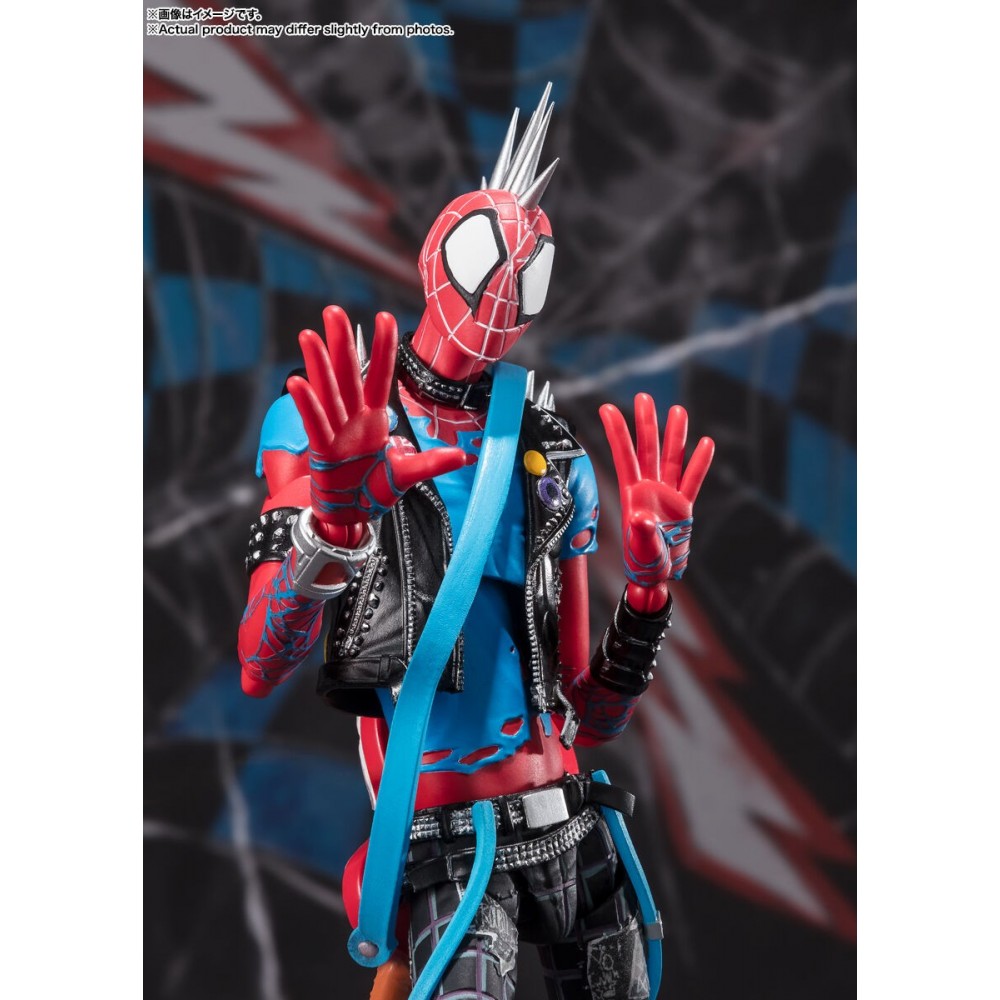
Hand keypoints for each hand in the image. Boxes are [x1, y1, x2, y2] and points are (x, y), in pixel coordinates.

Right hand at [286, 306, 471, 544]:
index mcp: (376, 419)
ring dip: (318, 364)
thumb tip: (463, 456)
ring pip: (328, 391)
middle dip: (341, 343)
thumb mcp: (407, 475)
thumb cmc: (374, 492)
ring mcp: (336, 431)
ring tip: (309, 335)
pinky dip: (308, 404)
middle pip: (348, 374)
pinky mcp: (323, 450)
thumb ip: (431, 464)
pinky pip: (315, 423)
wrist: (351, 516)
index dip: (382, 349)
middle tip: (333, 311)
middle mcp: (354, 419)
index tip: (384, 317)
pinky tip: (298, 382)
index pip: (380, 377)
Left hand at [600, 395, 713, 609]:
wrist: (656, 577)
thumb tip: (642, 519)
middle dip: (646, 423)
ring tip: (678, 410)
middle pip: (647, 449)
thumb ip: (643, 533)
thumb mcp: (642, 550)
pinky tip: (706, 444)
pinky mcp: (683, 507)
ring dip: (675, 435)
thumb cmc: (643, 565)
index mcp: (633, 495)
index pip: (624, 456)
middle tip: (643, 397)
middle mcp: (649, 490)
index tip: (606, 408)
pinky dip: (700, 463)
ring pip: (671, 459)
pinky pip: (693, 480)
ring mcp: (667, 496)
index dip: (617, 432)